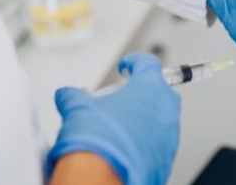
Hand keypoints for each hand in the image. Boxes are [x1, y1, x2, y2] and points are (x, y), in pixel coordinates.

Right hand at [46, 53, 180, 184]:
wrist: (101, 180)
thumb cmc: (96, 140)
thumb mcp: (78, 109)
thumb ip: (73, 96)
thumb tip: (66, 94)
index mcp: (149, 86)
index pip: (148, 63)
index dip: (135, 63)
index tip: (127, 66)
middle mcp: (165, 107)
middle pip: (159, 91)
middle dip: (143, 93)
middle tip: (124, 100)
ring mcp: (169, 134)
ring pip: (161, 119)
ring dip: (146, 120)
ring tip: (122, 129)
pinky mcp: (167, 157)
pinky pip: (159, 144)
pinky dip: (147, 143)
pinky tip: (127, 149)